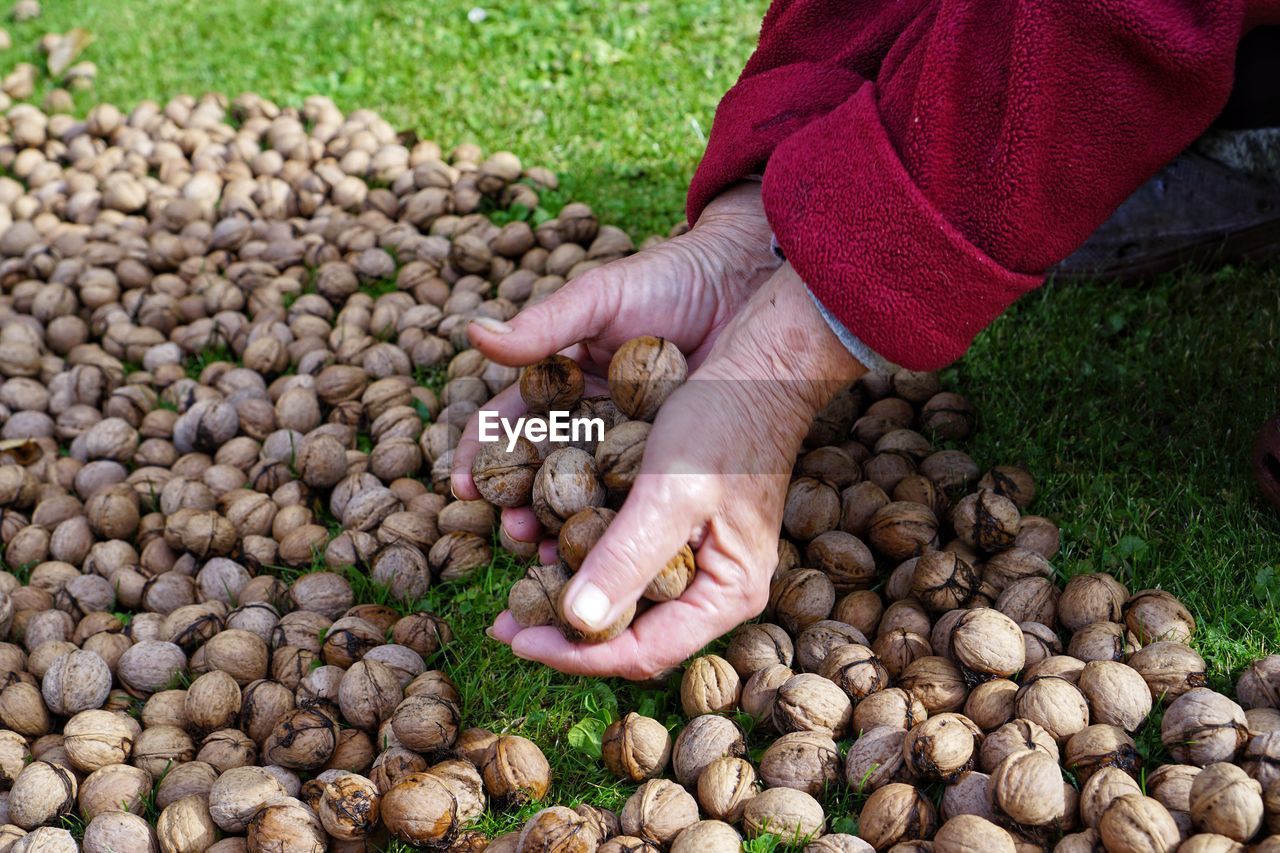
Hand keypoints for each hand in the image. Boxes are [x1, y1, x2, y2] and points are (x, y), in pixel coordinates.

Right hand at [450, 182, 779, 547]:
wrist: (744, 281)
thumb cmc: (668, 280)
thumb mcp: (599, 300)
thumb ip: (543, 325)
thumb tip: (474, 333)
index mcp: (561, 378)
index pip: (509, 424)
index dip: (483, 455)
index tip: (464, 486)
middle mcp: (590, 416)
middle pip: (543, 471)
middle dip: (521, 506)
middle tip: (513, 533)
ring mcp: (631, 440)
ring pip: (589, 492)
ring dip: (566, 527)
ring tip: (552, 554)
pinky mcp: (673, 456)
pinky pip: (642, 495)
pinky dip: (623, 525)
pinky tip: (612, 552)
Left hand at [490, 264, 866, 679]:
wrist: (762, 352)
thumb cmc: (728, 418)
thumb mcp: (671, 491)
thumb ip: (626, 558)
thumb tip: (576, 621)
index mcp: (725, 592)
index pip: (642, 651)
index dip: (573, 653)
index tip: (513, 638)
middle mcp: (711, 582)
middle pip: (628, 629)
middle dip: (561, 621)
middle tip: (503, 617)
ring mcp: (693, 550)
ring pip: (619, 588)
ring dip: (563, 578)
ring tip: (516, 563)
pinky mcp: (672, 515)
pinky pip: (619, 545)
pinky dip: (578, 541)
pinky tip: (541, 526)